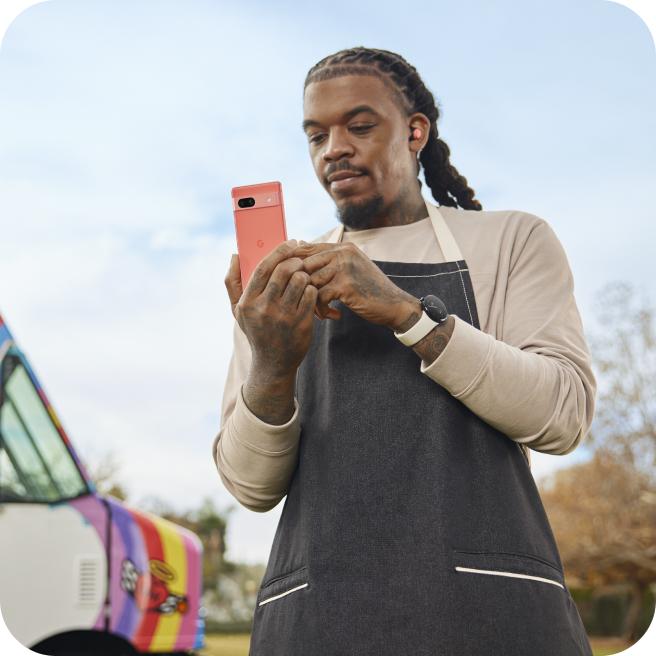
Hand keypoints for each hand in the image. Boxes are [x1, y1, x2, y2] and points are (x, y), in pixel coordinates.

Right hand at [225, 240, 317, 423]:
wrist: (273, 363)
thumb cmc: (256, 331)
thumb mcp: (238, 310)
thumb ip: (233, 282)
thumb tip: (234, 255)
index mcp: (247, 303)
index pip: (262, 268)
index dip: (278, 251)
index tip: (290, 243)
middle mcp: (264, 309)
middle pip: (284, 271)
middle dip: (295, 261)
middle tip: (300, 260)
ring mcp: (284, 317)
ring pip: (300, 280)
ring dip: (305, 274)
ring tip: (304, 278)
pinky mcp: (301, 323)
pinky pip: (312, 294)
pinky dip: (313, 289)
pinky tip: (310, 292)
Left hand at [294, 242, 419, 329]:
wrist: (394, 304)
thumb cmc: (370, 288)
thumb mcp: (351, 267)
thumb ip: (330, 258)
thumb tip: (301, 244)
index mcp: (343, 248)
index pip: (307, 249)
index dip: (295, 266)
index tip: (294, 282)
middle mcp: (344, 253)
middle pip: (305, 264)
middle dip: (300, 285)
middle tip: (305, 300)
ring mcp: (346, 268)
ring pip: (311, 281)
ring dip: (310, 299)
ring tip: (318, 311)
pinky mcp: (347, 286)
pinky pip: (320, 296)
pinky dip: (320, 309)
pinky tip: (328, 315)